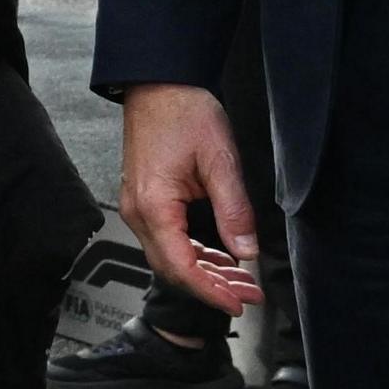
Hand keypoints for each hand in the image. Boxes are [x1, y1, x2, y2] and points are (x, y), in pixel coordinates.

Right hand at [116, 84, 263, 318]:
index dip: (211, 292)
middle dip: (212, 287)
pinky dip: (194, 254)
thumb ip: (234, 210)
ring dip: (205, 272)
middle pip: (173, 269)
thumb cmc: (183, 113)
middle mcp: (139, 212)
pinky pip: (168, 240)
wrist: (160, 84)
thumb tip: (246, 250)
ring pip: (170, 257)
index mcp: (154, 206)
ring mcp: (139, 207)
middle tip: (249, 294)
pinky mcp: (146, 200)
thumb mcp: (220, 161)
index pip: (181, 266)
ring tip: (241, 279)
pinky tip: (220, 257)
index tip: (238, 303)